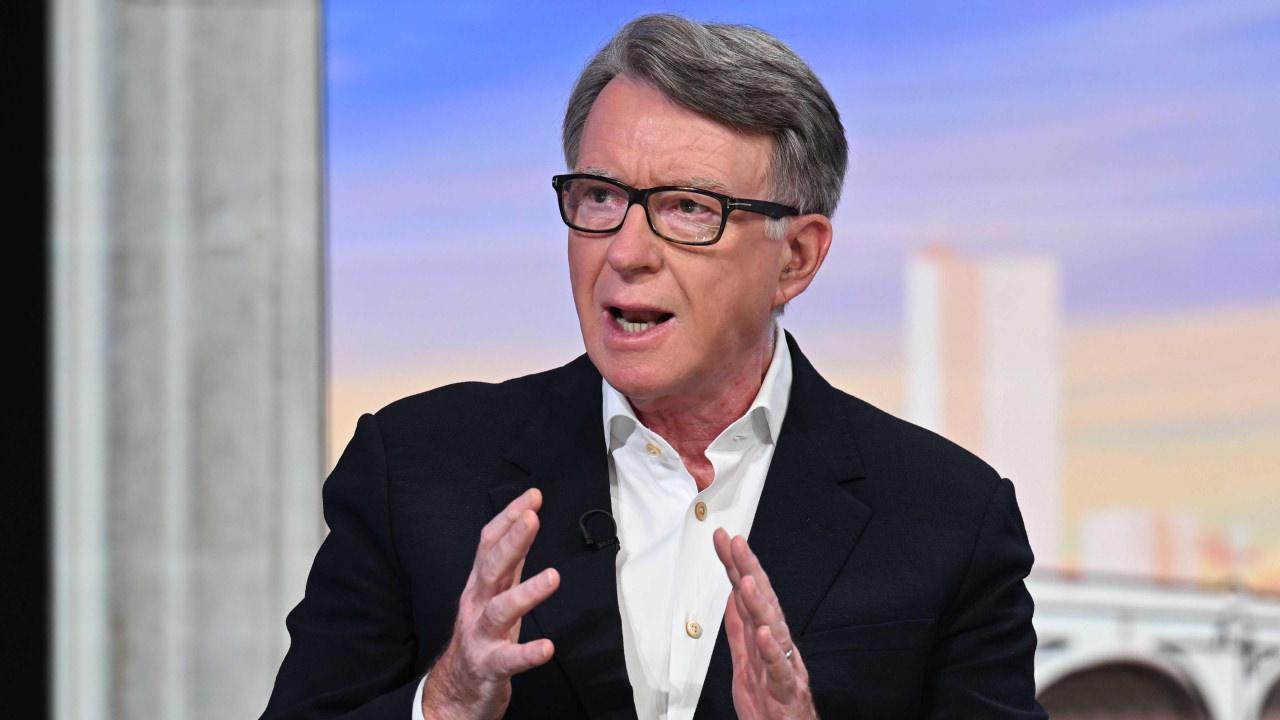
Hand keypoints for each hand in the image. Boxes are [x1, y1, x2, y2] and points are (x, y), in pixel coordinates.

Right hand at [422, 488, 559, 719]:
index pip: (489, 544)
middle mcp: (476, 605)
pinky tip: (547, 647)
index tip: (533, 497)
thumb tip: (525, 524)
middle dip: (511, 542)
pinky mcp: (490, 666)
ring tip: (553, 577)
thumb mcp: (493, 595)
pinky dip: (528, 653)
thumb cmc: (481, 636)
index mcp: (479, 585)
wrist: (455, 691)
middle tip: (532, 518)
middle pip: (491, 568)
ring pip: (500, 611)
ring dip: (526, 593)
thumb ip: (509, 563)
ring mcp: (480, 636)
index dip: (509, 519)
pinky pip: (509, 659)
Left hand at [713, 528, 817, 719]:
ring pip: (773, 628)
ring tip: (747, 581)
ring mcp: (783, 663)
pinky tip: (764, 633)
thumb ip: (738, 629)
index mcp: (764, 635)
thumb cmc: (768, 701)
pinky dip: (771, 650)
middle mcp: (776, 643)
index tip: (725, 539)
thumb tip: (731, 596)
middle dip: (749, 569)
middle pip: (763, 600)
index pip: (749, 592)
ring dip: (760, 604)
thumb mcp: (744, 660)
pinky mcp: (785, 688)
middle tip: (736, 542)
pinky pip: (779, 668)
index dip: (737, 564)